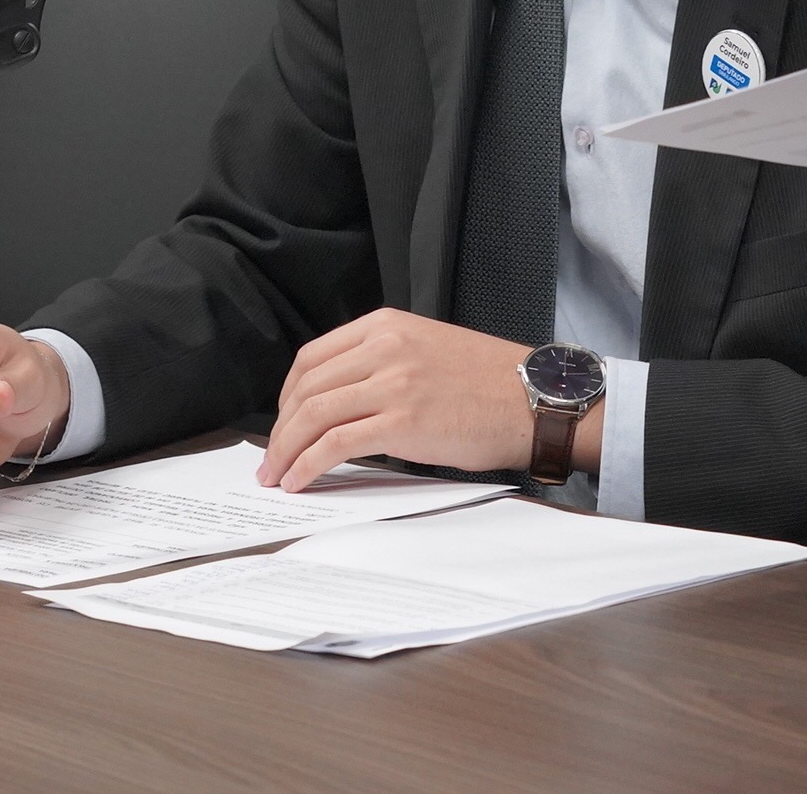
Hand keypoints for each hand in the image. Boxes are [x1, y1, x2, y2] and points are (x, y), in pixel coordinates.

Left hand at [262, 309, 596, 491]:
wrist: (535, 400)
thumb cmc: (490, 383)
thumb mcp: (428, 349)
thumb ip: (384, 363)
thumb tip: (340, 405)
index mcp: (387, 325)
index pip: (313, 358)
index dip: (288, 396)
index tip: (283, 422)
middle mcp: (385, 347)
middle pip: (307, 387)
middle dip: (280, 429)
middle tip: (271, 458)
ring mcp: (393, 382)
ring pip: (314, 415)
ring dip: (285, 451)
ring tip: (276, 476)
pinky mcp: (402, 421)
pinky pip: (336, 444)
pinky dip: (308, 465)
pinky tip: (300, 481)